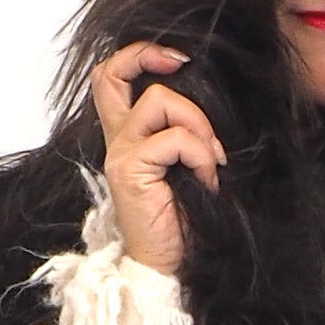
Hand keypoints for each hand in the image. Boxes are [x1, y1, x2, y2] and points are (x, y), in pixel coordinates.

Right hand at [89, 41, 227, 276]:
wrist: (173, 269)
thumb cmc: (188, 224)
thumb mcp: (192, 168)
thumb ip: (190, 135)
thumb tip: (216, 104)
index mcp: (129, 139)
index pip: (111, 78)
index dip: (139, 55)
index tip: (178, 59)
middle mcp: (117, 141)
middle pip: (109, 74)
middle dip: (149, 56)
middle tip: (183, 64)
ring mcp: (120, 154)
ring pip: (159, 101)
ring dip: (197, 126)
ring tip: (210, 161)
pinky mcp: (129, 170)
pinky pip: (174, 139)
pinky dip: (200, 155)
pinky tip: (206, 181)